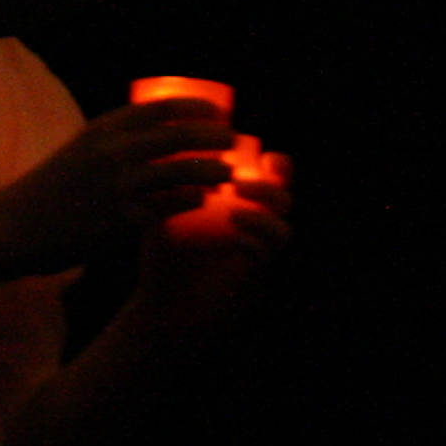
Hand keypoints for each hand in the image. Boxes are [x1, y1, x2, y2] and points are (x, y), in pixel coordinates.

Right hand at [0, 98, 237, 279]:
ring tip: (227, 172)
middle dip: (215, 136)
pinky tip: (202, 199)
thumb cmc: (56, 184)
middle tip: (233, 141)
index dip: (200, 108)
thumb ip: (120, 136)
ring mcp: (121, 187)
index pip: (165, 106)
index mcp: (106, 127)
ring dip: (213, 170)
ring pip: (185, 171)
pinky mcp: (124, 221)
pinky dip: (193, 200)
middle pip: (182, 135)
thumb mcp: (85, 145)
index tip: (220, 114)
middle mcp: (115, 151)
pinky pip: (172, 206)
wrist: (19, 225)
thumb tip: (165, 128)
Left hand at [131, 149, 292, 330]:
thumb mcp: (167, 211)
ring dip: (263, 215)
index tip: (256, 152)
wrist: (159, 307)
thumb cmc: (166, 255)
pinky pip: (265, 259)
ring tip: (234, 210)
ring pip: (284, 231)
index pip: (278, 179)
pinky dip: (251, 242)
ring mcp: (258, 260)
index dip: (277, 163)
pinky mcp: (251, 285)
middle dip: (271, 186)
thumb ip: (171, 180)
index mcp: (246, 207)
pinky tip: (232, 234)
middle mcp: (258, 231)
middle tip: (240, 181)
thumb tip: (158, 138)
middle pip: (287, 199)